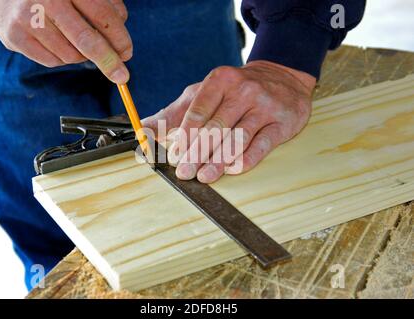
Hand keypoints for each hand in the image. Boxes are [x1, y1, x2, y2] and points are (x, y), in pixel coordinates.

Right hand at [0, 0, 130, 82]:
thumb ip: (106, 5)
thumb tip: (121, 39)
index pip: (102, 16)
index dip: (119, 38)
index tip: (127, 54)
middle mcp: (44, 1)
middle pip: (85, 40)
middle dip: (108, 61)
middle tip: (122, 75)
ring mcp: (26, 19)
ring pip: (70, 55)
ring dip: (82, 56)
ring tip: (77, 43)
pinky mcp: (13, 37)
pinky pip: (52, 61)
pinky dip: (63, 58)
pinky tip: (58, 43)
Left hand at [143, 60, 315, 182]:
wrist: (283, 80)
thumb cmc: (235, 90)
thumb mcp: (204, 93)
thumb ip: (175, 112)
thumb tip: (142, 131)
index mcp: (220, 80)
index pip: (199, 111)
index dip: (185, 135)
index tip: (174, 155)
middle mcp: (243, 91)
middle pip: (216, 127)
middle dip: (198, 153)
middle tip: (184, 172)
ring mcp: (264, 107)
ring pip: (237, 139)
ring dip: (218, 161)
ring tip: (204, 177)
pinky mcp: (281, 124)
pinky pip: (261, 146)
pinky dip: (245, 160)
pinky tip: (232, 169)